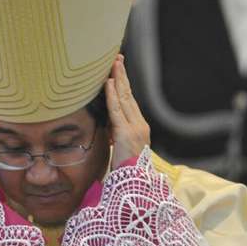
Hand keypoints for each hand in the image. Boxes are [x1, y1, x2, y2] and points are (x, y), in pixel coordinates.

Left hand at [105, 54, 150, 169]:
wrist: (134, 187)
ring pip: (124, 98)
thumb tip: (106, 129)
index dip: (124, 85)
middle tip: (117, 58)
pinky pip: (117, 110)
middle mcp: (139, 125)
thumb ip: (115, 136)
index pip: (129, 101)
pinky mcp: (125, 134)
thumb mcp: (120, 149)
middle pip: (128, 95)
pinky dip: (112, 95)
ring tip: (113, 64)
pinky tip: (107, 83)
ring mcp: (134, 129)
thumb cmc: (125, 172)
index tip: (118, 69)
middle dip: (122, 75)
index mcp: (139, 128)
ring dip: (118, 79)